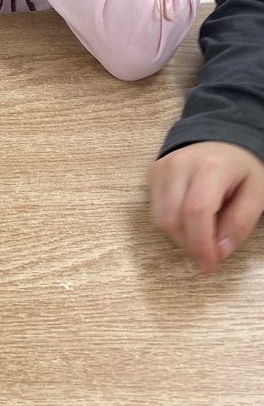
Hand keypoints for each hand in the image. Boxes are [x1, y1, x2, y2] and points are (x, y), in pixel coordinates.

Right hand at [147, 141, 263, 272]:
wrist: (220, 139)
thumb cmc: (242, 169)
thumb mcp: (257, 193)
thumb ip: (240, 223)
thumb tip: (218, 251)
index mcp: (210, 167)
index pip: (196, 211)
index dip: (200, 243)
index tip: (209, 265)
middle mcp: (179, 165)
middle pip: (173, 218)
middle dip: (190, 245)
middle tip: (208, 256)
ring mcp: (161, 168)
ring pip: (160, 218)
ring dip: (180, 238)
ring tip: (201, 236)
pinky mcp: (152, 174)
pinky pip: (155, 210)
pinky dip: (172, 225)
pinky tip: (189, 220)